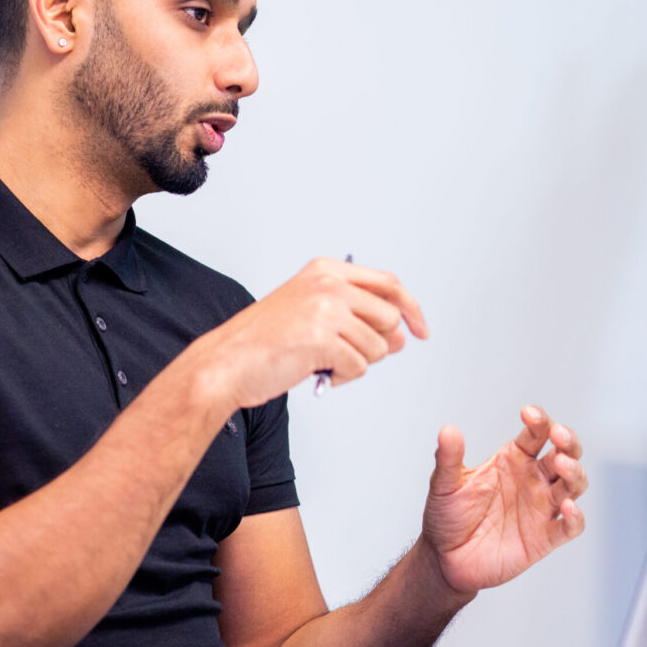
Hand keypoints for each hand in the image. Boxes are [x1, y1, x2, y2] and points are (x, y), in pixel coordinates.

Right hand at [196, 257, 427, 407]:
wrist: (226, 363)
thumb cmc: (264, 343)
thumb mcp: (313, 315)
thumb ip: (357, 318)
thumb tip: (402, 337)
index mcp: (326, 270)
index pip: (389, 284)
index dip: (411, 308)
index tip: (421, 329)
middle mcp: (328, 283)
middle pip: (390, 317)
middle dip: (379, 345)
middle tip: (350, 357)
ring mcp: (325, 309)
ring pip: (378, 346)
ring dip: (357, 364)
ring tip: (325, 363)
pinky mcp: (322, 339)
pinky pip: (359, 366)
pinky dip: (344, 377)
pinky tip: (320, 373)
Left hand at [419, 406, 587, 594]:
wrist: (445, 559)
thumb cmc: (448, 517)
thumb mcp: (445, 485)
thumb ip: (448, 458)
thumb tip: (447, 430)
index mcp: (514, 460)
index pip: (537, 434)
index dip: (540, 420)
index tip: (528, 413)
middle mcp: (533, 480)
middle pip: (566, 454)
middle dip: (569, 442)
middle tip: (558, 435)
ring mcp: (541, 508)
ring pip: (573, 485)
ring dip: (574, 473)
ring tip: (560, 465)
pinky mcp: (545, 538)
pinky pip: (570, 527)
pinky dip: (575, 518)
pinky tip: (568, 508)